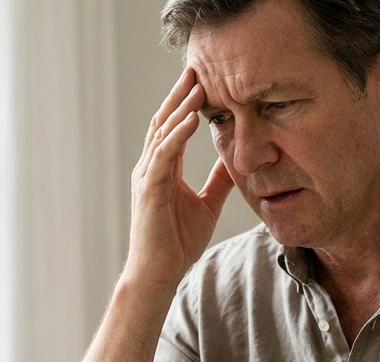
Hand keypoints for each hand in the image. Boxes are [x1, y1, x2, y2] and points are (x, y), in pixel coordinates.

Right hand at [126, 68, 235, 287]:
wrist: (159, 274)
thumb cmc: (176, 244)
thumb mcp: (206, 205)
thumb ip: (216, 182)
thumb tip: (232, 162)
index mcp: (162, 170)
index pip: (173, 128)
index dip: (185, 104)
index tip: (202, 82)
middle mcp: (150, 168)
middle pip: (164, 122)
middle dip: (179, 95)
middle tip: (196, 69)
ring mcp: (147, 178)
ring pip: (162, 133)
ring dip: (179, 108)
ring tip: (196, 86)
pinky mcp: (149, 190)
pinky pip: (163, 156)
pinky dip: (177, 135)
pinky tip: (190, 119)